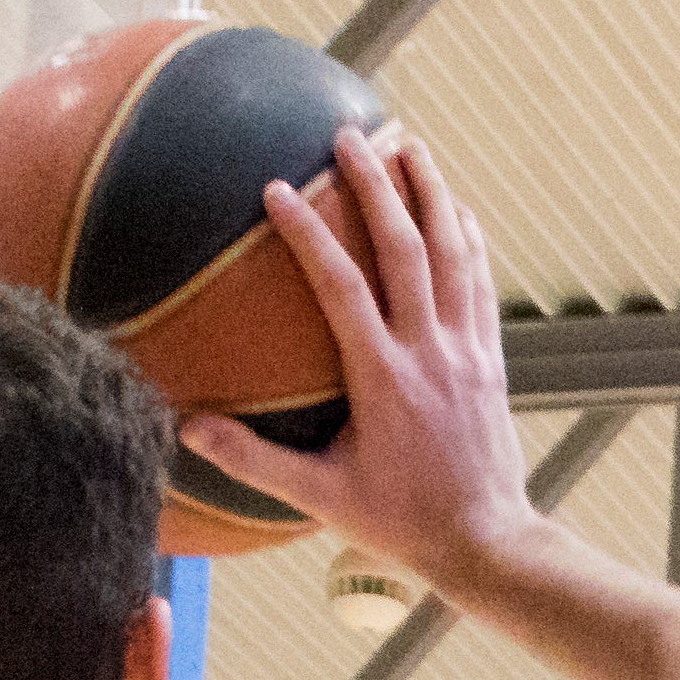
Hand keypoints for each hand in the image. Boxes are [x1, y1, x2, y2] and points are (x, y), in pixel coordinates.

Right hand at [186, 130, 530, 590]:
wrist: (486, 543)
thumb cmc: (399, 523)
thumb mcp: (322, 497)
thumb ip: (255, 460)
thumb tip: (188, 429)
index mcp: (384, 378)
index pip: (341, 286)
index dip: (308, 234)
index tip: (277, 190)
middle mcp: (429, 353)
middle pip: (405, 248)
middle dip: (377, 185)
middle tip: (351, 136)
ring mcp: (466, 351)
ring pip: (453, 253)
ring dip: (432, 193)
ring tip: (411, 146)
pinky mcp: (491, 359)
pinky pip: (480, 283)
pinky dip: (467, 239)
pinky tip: (455, 208)